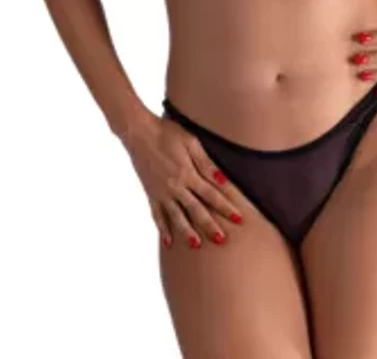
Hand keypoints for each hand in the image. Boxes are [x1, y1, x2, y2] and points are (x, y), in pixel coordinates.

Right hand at [121, 111, 245, 249]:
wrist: (138, 132)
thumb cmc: (167, 133)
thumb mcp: (191, 142)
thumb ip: (206, 163)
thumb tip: (223, 180)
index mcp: (187, 174)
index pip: (211, 195)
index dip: (226, 207)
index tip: (238, 219)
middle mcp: (175, 187)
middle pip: (196, 210)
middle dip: (210, 225)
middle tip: (221, 240)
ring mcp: (161, 193)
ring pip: (177, 217)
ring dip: (187, 232)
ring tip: (197, 245)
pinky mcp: (150, 194)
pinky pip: (157, 215)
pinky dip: (163, 229)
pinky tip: (168, 242)